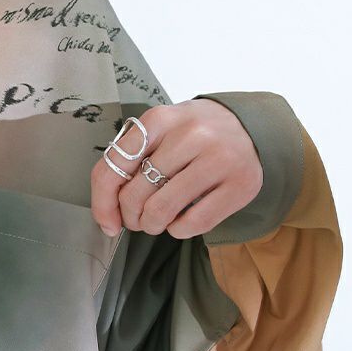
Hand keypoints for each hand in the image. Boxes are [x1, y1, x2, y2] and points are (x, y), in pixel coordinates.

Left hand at [91, 99, 263, 238]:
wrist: (249, 126)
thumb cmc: (192, 134)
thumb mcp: (159, 131)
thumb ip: (130, 160)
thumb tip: (107, 214)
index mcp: (159, 120)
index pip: (113, 167)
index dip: (102, 203)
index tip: (108, 222)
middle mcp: (190, 135)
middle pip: (136, 193)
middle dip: (130, 217)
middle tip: (138, 219)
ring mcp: (218, 159)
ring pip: (162, 210)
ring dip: (152, 225)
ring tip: (156, 221)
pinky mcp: (240, 184)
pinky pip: (194, 223)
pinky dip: (179, 230)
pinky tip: (181, 220)